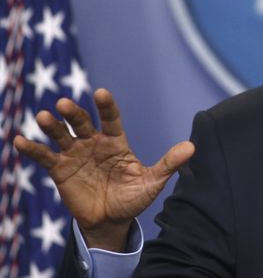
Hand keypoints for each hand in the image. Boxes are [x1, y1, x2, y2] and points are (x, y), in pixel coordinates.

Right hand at [13, 88, 194, 250]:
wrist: (111, 220)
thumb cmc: (133, 197)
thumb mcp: (152, 182)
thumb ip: (168, 164)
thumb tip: (192, 148)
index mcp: (117, 142)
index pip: (111, 119)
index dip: (106, 106)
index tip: (101, 93)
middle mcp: (94, 143)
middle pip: (82, 123)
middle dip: (74, 113)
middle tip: (65, 104)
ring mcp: (76, 154)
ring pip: (62, 135)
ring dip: (52, 126)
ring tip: (43, 117)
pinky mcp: (60, 170)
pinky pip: (45, 157)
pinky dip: (32, 149)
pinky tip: (19, 141)